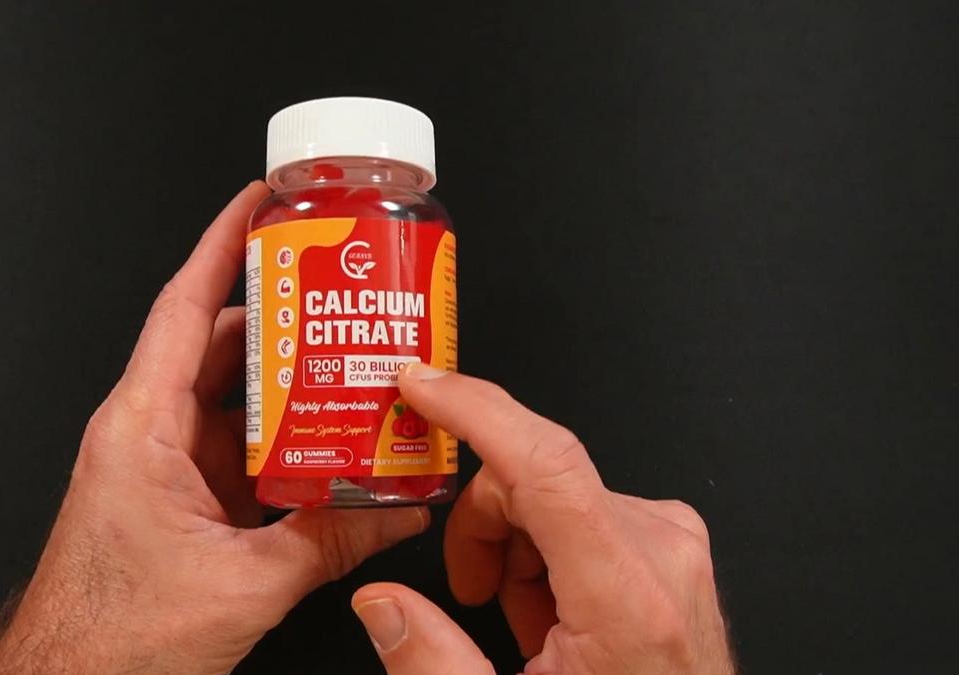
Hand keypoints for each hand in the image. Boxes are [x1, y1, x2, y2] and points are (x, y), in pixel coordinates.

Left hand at [0, 182, 428, 674]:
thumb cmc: (112, 635)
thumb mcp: (245, 583)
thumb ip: (331, 541)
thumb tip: (396, 512)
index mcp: (142, 429)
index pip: (183, 308)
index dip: (223, 246)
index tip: (260, 202)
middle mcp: (145, 433)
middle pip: (218, 347)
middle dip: (282, 320)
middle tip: (338, 297)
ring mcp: (159, 465)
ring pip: (231, 400)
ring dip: (286, 389)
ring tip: (348, 373)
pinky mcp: (175, 498)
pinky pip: (234, 449)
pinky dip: (279, 444)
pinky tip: (326, 450)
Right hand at [350, 366, 732, 673]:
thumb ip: (434, 664)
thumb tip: (379, 603)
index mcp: (626, 596)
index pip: (544, 461)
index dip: (473, 410)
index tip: (420, 384)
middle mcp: (660, 553)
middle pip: (533, 478)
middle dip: (482, 527)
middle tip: (470, 594)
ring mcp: (672, 543)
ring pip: (553, 493)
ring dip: (515, 547)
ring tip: (523, 624)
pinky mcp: (670, 545)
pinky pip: (583, 512)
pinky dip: (548, 554)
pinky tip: (553, 615)